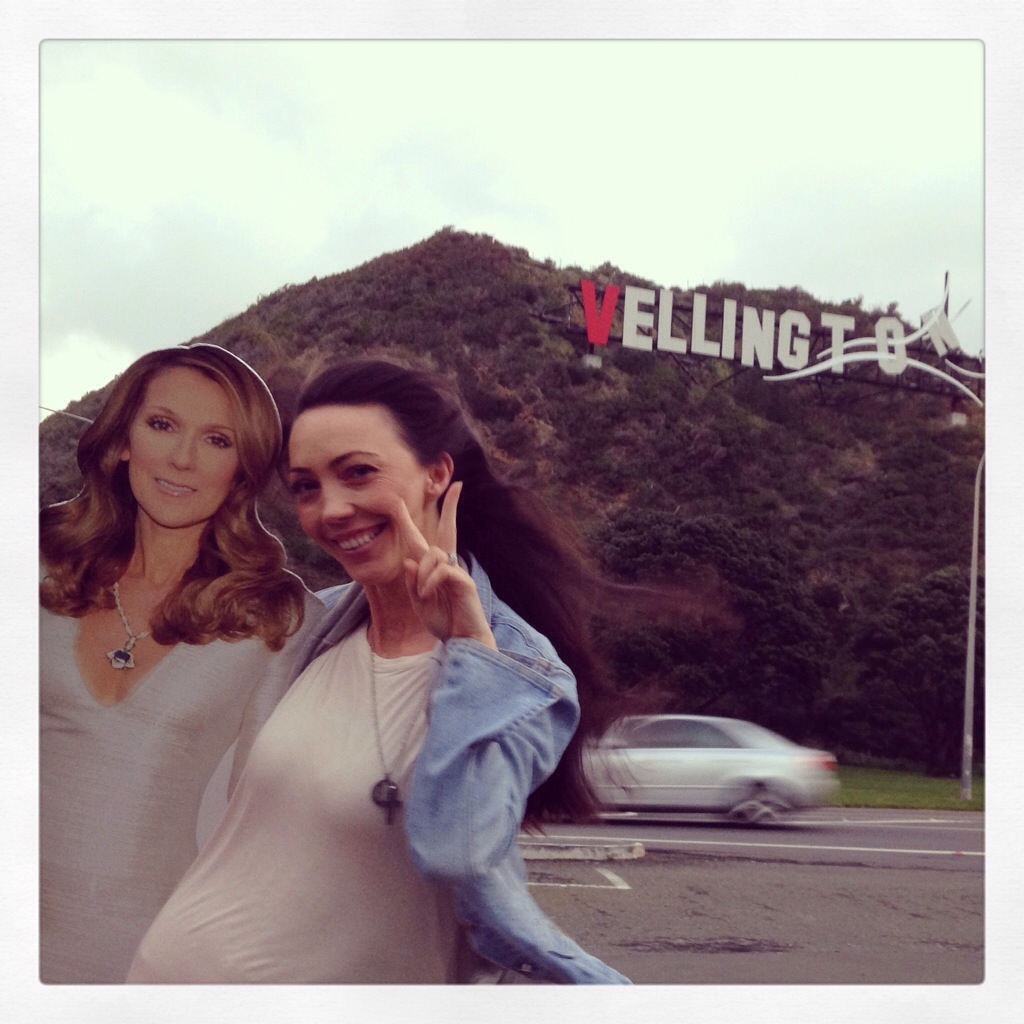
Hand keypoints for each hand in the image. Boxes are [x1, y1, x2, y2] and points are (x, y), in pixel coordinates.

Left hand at [395, 482, 496, 648]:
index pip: (420, 541)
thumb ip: (412, 583)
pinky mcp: (464, 581)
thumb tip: (409, 561)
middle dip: (448, 508)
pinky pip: (442, 571)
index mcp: (432, 570)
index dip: (408, 521)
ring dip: (422, 574)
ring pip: (433, 554)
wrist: (462, 640)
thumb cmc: (443, 622)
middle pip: (443, 532)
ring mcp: (457, 571)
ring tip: (423, 594)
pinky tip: (429, 595)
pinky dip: (430, 582)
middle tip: (456, 485)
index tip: (399, 501)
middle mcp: (446, 566)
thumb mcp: (420, 603)